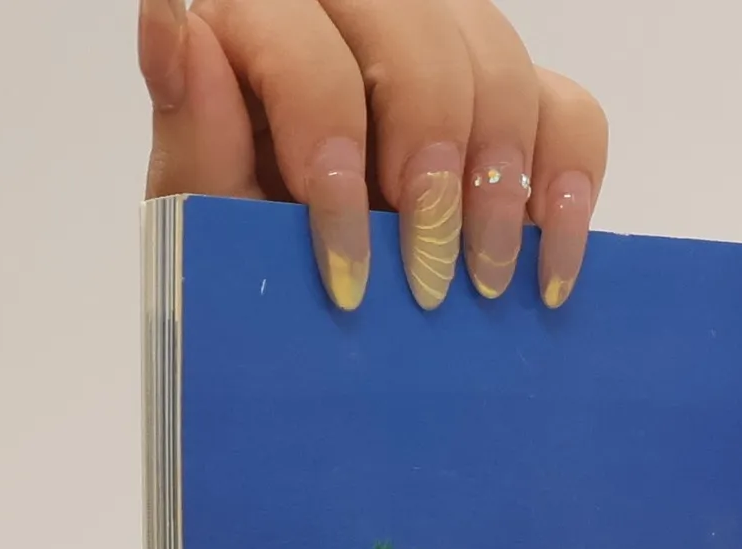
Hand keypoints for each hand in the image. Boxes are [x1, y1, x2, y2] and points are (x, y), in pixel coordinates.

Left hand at [137, 0, 606, 311]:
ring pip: (501, 61)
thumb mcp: (203, 219)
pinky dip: (570, 191)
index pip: (302, 37)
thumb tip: (170, 20)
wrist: (311, 326)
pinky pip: (571, 114)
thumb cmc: (247, 264)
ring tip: (480, 285)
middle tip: (426, 278)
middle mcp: (360, 16)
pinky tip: (544, 270)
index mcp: (263, 26)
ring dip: (501, 182)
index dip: (328, 140)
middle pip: (419, 29)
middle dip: (430, 159)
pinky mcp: (518, 107)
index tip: (346, 266)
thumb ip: (192, 129)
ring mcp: (447, 56)